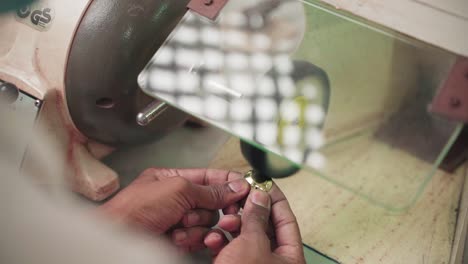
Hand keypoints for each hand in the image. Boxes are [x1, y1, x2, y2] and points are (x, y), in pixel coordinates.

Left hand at [99, 168, 249, 250]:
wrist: (122, 237)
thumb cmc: (135, 209)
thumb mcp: (177, 189)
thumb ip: (208, 189)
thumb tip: (233, 187)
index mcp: (173, 180)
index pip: (208, 177)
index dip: (227, 181)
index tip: (243, 187)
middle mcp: (176, 199)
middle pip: (211, 202)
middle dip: (206, 210)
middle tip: (206, 212)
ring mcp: (178, 220)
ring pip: (208, 222)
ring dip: (196, 226)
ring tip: (179, 226)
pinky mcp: (180, 240)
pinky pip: (201, 238)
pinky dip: (193, 239)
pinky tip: (178, 238)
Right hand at [204, 185, 304, 263]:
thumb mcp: (252, 245)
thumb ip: (257, 218)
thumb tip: (260, 197)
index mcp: (290, 259)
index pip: (287, 220)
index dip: (275, 199)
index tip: (265, 183)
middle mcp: (274, 262)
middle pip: (264, 227)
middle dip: (248, 212)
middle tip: (240, 197)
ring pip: (245, 237)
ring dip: (232, 227)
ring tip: (225, 222)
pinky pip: (231, 250)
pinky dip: (221, 242)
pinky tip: (213, 239)